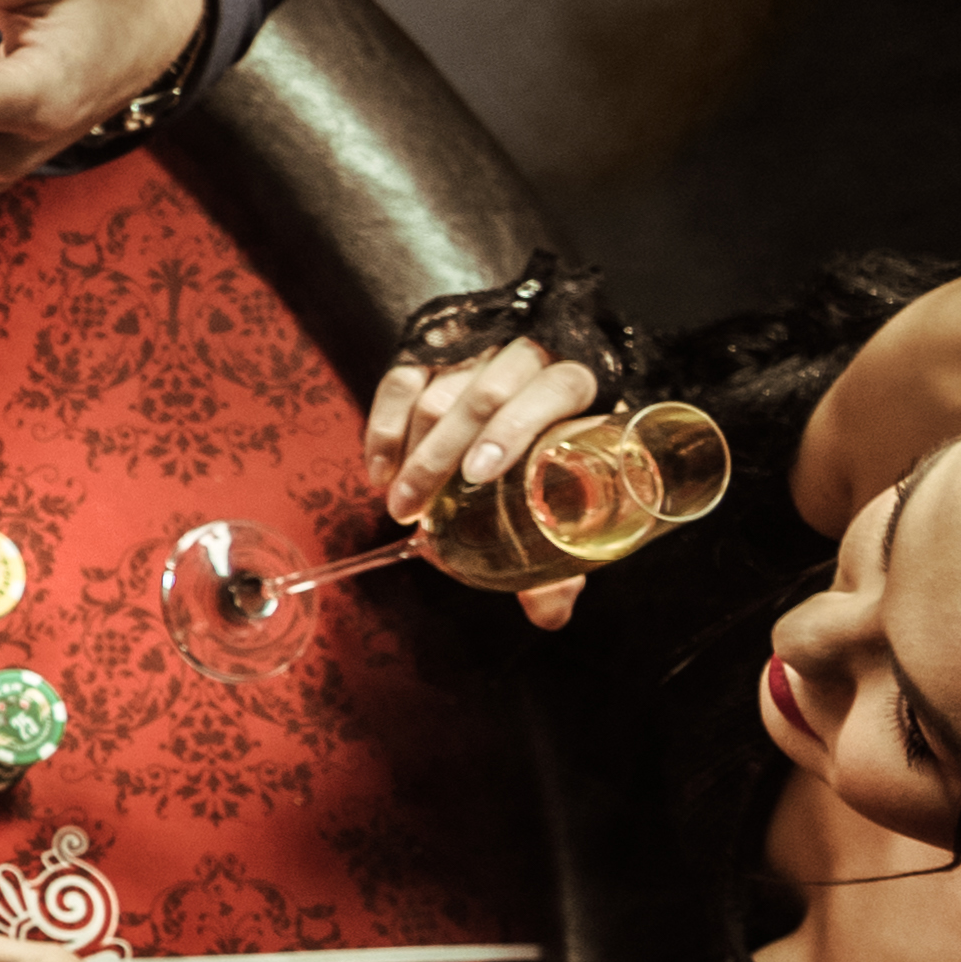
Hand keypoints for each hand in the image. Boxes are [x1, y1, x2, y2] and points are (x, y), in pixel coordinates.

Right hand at [367, 332, 607, 627]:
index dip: (515, 429)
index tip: (478, 476)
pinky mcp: (436, 347)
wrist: (542, 390)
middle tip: (412, 511)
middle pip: (482, 394)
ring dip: (410, 451)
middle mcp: (532, 353)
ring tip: (398, 501)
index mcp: (582, 382)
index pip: (554, 389)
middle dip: (439, 457)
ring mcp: (480, 347)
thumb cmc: (563, 452)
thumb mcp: (576, 491)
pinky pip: (401, 379)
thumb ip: (563, 548)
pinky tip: (378, 470)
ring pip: (438, 389)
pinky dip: (382, 427)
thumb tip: (549, 614)